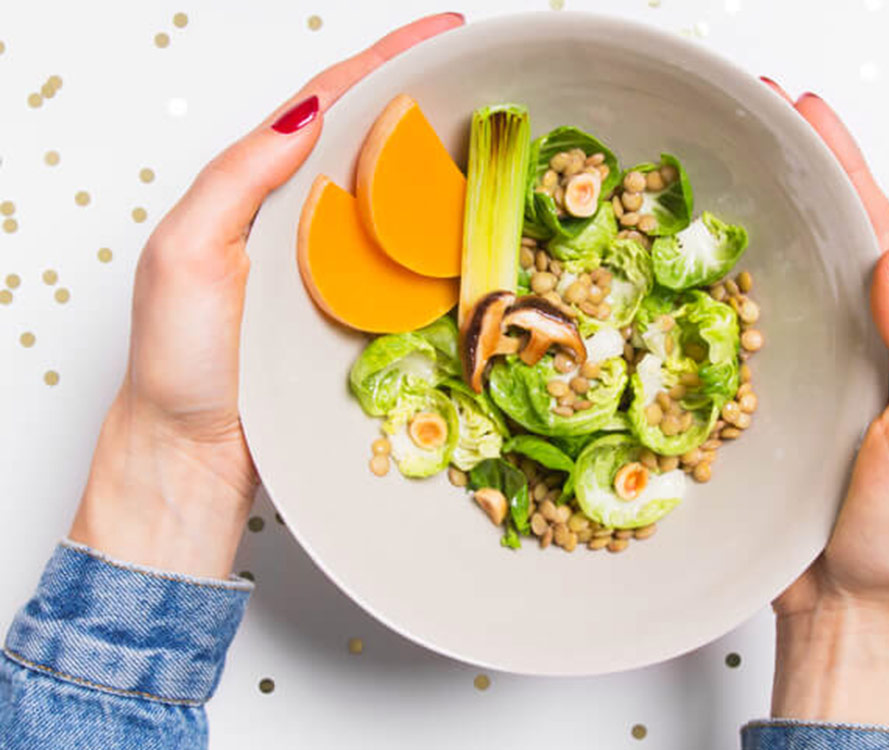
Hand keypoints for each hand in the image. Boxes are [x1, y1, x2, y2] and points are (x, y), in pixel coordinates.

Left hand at [69, 14, 464, 578]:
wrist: (196, 452)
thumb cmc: (181, 362)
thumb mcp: (184, 254)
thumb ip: (237, 178)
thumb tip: (307, 111)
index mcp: (255, 189)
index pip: (327, 102)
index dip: (383, 60)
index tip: (444, 33)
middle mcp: (300, 218)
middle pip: (370, 138)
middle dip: (425, 95)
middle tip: (485, 72)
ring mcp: (333, 264)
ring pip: (395, 196)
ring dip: (442, 160)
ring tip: (494, 132)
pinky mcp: (358, 311)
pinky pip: (406, 260)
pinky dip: (440, 235)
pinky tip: (472, 223)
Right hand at [761, 80, 888, 724]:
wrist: (844, 598)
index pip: (872, 231)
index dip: (842, 165)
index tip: (807, 111)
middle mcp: (842, 340)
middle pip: (816, 236)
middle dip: (789, 170)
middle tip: (749, 115)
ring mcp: (792, 368)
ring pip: (768, 278)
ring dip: (740, 219)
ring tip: (707, 167)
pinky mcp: (749, 400)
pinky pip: (722, 336)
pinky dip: (701, 294)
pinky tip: (674, 266)